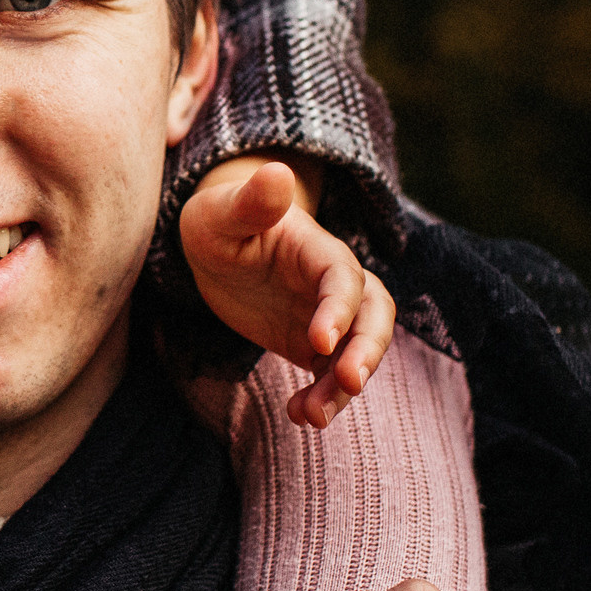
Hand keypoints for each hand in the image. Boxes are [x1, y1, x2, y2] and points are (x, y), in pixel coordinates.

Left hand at [178, 156, 394, 427]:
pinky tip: (297, 415)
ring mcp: (327, 315)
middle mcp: (332, 283)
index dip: (339, 308)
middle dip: (368, 350)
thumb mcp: (221, 212)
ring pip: (356, 352)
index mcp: (316, 248)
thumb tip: (276, 173)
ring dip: (342, 387)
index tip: (319, 341)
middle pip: (373, 315)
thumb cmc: (218, 220)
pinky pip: (331, 375)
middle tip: (349, 384)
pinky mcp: (314, 343)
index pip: (343, 277)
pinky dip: (323, 398)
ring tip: (311, 417)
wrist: (217, 248)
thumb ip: (251, 201)